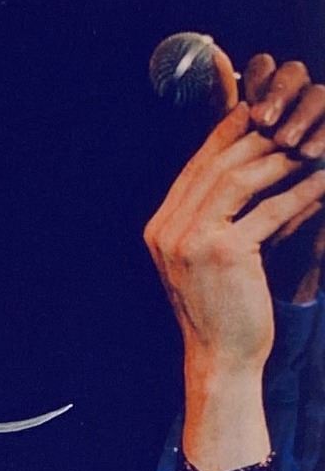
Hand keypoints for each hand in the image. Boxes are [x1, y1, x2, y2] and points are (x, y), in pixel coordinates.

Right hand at [144, 56, 324, 470]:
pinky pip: (269, 208)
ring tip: (314, 146)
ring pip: (244, 177)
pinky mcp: (224, 252)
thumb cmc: (223, 311)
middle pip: (221, 161)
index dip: (230, 130)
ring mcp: (193, 240)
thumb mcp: (209, 258)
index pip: (198, 164)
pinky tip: (323, 182)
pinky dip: (301, 193)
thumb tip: (248, 165)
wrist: (222, 360)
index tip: (262, 109)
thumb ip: (215, 216)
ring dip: (285, 158)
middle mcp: (170, 230)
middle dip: (263, 136)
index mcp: (162, 228)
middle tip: (299, 120)